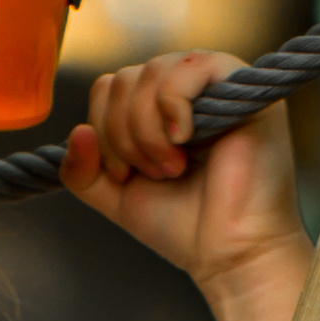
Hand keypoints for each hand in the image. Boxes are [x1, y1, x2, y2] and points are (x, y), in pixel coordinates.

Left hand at [62, 51, 305, 293]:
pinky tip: (185, 142)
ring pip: (150, 73)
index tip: (125, 175)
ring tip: (172, 168)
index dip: (102, 130)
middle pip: (124, 80)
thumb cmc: (182, 224)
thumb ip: (83, 170)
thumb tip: (78, 130)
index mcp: (158, 107)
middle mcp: (187, 87)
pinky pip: (187, 69)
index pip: (108, 88)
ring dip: (146, 130)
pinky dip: (172, 108)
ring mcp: (216, 82)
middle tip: (154, 175)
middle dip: (122, 135)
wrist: (230, 251)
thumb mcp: (116, 196)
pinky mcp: (242, 84)